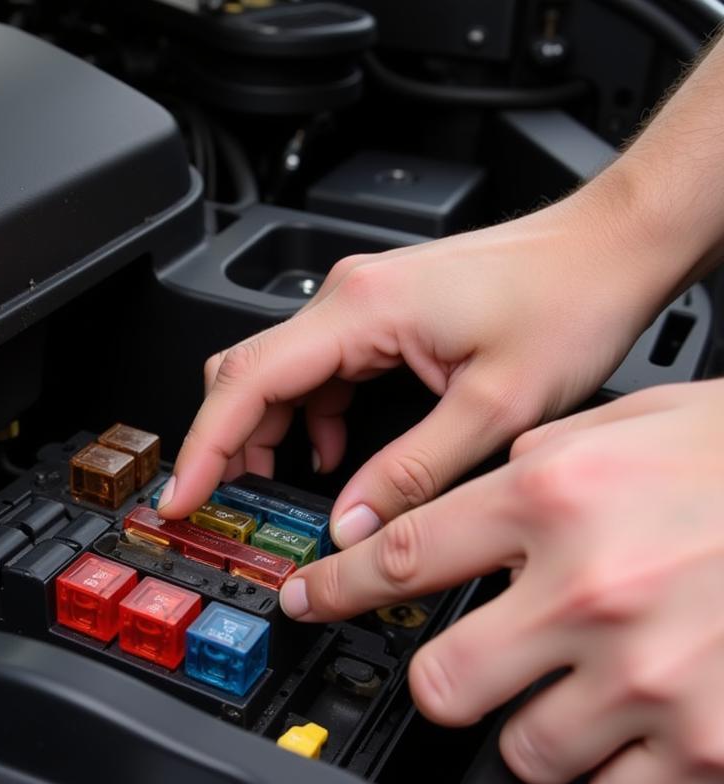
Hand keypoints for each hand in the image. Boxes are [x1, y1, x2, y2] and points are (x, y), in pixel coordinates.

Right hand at [158, 188, 665, 547]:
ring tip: (282, 489)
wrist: (609, 249)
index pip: (247, 382)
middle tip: (223, 504)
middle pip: (247, 376)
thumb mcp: (492, 408)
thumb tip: (351, 527)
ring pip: (279, 376)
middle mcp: (348, 297)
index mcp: (360, 310)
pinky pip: (318, 373)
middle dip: (227, 445)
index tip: (181, 494)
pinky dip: (310, 419)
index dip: (203, 446)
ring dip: (270, 435)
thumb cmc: (568, 301)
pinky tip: (334, 454)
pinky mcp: (378, 314)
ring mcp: (360, 303)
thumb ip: (411, 475)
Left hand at [280, 380, 723, 783]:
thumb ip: (523, 472)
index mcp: (557, 495)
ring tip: (590, 685)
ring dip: (538, 726)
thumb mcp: (620, 426)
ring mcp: (650, 676)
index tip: (309, 604)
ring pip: (521, 752)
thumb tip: (446, 516)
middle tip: (480, 659)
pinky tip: (643, 728)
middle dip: (449, 678)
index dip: (336, 588)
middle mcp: (590, 586)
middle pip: (441, 682)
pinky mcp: (707, 748)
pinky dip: (613, 779)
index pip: (402, 555)